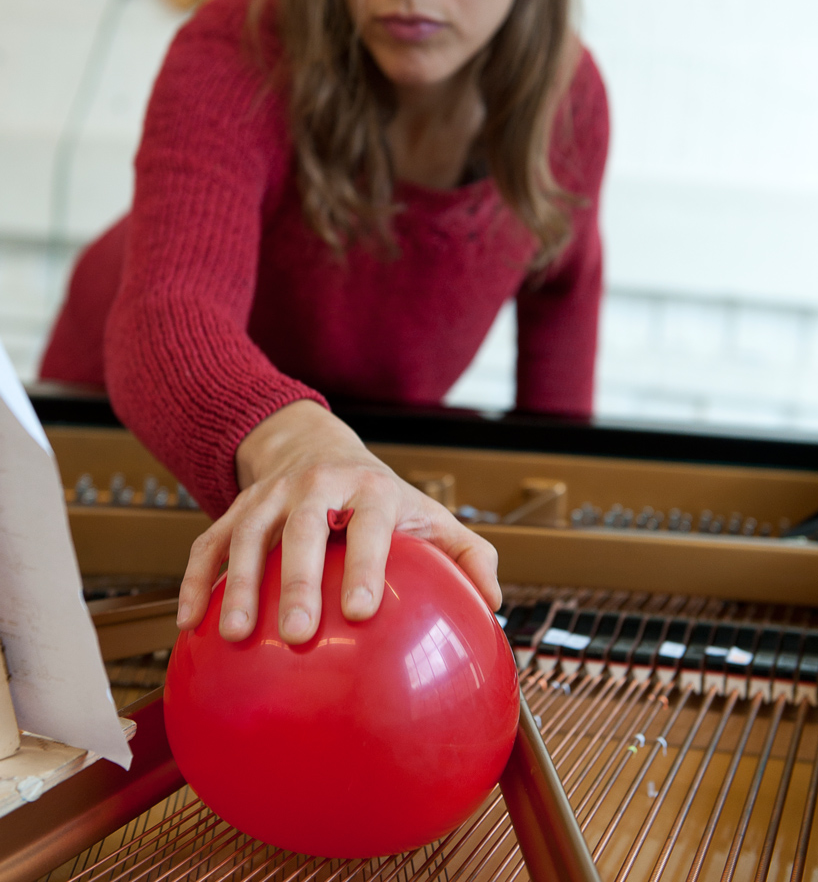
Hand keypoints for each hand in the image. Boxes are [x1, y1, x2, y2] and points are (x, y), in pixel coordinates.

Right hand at [176, 399, 500, 644]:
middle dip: (297, 578)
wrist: (317, 446)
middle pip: (302, 527)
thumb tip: (493, 604)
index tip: (360, 611)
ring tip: (234, 635)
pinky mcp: (235, 509)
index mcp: (370, 488)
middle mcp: (316, 485)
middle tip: (297, 633)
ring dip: (237, 583)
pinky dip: (195, 580)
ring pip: (247, 534)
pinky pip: (207, 543)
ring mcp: (269, 495)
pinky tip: (189, 623)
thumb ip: (468, 554)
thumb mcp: (428, 514)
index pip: (370, 522)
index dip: (365, 562)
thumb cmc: (381, 498)